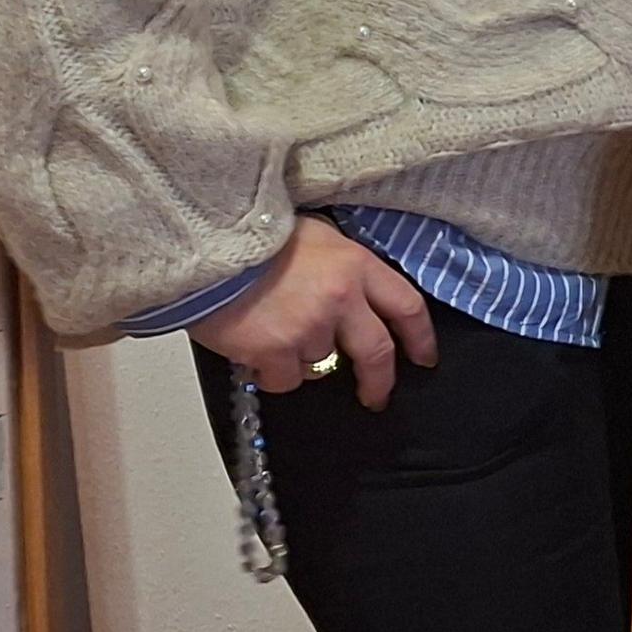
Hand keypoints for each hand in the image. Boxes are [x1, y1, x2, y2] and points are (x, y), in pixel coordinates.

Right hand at [186, 224, 437, 408]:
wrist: (207, 244)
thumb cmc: (256, 235)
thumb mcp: (318, 236)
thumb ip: (344, 268)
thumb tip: (357, 294)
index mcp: (358, 266)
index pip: (407, 306)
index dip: (421, 337)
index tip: (424, 356)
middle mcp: (341, 298)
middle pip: (377, 352)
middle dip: (380, 381)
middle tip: (376, 396)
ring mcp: (309, 328)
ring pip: (320, 364)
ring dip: (302, 357)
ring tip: (274, 329)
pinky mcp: (275, 351)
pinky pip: (285, 379)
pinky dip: (272, 371)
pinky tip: (256, 347)